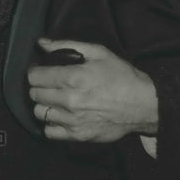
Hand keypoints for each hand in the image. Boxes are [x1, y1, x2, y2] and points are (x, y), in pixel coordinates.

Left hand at [27, 38, 158, 142]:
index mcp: (73, 78)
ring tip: (54, 100)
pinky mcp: (78, 135)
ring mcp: (73, 120)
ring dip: (44, 105)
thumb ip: (67, 45)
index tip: (41, 71)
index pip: (35, 77)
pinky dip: (51, 124)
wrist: (144, 105)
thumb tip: (41, 43)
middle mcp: (70, 100)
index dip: (35, 72)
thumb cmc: (122, 76)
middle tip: (49, 84)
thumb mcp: (98, 52)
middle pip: (35, 94)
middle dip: (38, 87)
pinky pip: (50, 132)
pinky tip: (60, 116)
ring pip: (39, 113)